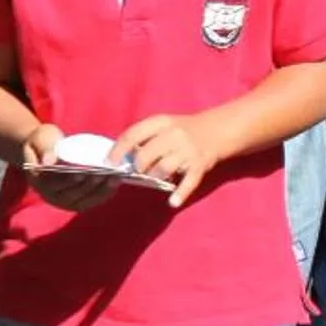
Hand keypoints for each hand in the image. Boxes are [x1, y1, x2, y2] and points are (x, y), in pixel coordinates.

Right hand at [19, 123, 121, 210]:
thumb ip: (45, 148)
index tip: (84, 171)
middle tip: (106, 173)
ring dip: (101, 189)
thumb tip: (48, 162)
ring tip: (115, 176)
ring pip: (85, 200)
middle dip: (90, 184)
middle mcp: (50, 196)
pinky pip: (93, 200)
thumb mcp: (41, 138)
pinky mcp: (77, 203)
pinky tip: (116, 181)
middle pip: (72, 194)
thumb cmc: (44, 141)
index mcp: (38, 181)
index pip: (55, 184)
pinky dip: (105, 192)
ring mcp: (64, 202)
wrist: (46, 150)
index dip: (70, 180)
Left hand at [108, 112, 224, 208]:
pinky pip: (188, 182)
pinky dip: (180, 194)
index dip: (118, 150)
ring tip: (154, 176)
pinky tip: (172, 202)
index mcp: (160, 122)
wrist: (216, 130)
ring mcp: (188, 151)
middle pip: (146, 155)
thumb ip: (143, 137)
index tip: (109, 162)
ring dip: (154, 176)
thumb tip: (121, 157)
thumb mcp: (162, 125)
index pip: (132, 135)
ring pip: (163, 169)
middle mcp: (174, 135)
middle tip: (138, 170)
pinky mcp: (200, 166)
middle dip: (138, 166)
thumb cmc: (181, 130)